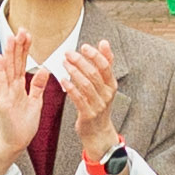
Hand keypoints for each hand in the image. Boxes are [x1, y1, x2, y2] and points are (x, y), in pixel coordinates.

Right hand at [0, 17, 51, 174]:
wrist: (15, 142)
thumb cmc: (24, 124)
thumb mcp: (36, 102)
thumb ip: (38, 85)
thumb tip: (44, 69)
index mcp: (19, 87)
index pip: (22, 63)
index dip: (25, 49)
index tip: (28, 35)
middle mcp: (11, 88)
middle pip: (14, 63)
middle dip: (17, 46)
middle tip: (20, 29)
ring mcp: (6, 94)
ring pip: (8, 70)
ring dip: (8, 53)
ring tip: (10, 38)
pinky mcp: (3, 102)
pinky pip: (2, 85)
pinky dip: (0, 72)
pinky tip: (0, 59)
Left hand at [49, 37, 120, 167]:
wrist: (98, 132)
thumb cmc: (99, 104)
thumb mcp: (105, 85)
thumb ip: (106, 64)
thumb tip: (104, 43)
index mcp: (111, 85)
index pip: (106, 66)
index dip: (95, 55)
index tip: (84, 46)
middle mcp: (107, 94)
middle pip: (94, 74)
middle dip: (80, 61)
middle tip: (68, 53)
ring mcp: (98, 105)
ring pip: (86, 85)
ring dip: (73, 72)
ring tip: (64, 63)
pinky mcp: (88, 114)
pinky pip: (78, 98)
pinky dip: (70, 87)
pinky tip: (62, 79)